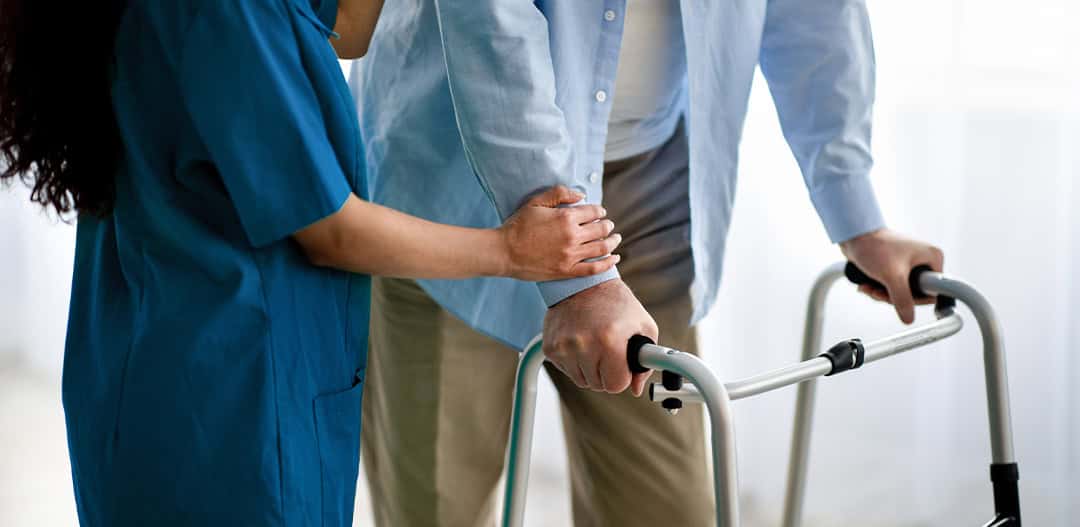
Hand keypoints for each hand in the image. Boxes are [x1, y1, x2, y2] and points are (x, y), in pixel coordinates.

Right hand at [498, 186, 621, 281]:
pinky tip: (615, 259)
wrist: (504, 252)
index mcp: (566, 217)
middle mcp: (572, 236)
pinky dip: (608, 263)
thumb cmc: (518, 225)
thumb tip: (581, 195)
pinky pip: (594, 268)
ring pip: (602, 248)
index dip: (599, 211)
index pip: (593, 212)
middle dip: (607, 225)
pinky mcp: (567, 271)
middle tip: (609, 225)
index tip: (600, 213)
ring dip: (612, 242)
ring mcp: (571, 255)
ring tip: (616, 239)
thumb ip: (559, 194)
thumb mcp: (536, 202)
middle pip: (601, 229)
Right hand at [542, 279, 658, 395]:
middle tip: (609, 351)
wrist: (583, 283)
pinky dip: (575, 362)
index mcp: (610, 341)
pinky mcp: (551, 347)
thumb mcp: (643, 326)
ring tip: (595, 344)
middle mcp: (584, 345)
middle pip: (598, 385)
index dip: (622, 376)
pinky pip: (566, 371)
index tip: (622, 363)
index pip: (616, 385)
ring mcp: (564, 347)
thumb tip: (636, 388)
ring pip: (581, 381)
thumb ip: (646, 361)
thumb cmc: (617, 303)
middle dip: (606, 372)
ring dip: (590, 368)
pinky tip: (581, 342)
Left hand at [840, 228, 944, 323]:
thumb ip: (902, 299)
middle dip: (894, 297)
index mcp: (933, 258)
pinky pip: (892, 286)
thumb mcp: (892, 276)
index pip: (935, 291)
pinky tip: (867, 285)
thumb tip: (909, 318)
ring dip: (883, 294)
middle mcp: (924, 260)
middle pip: (916, 293)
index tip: (900, 299)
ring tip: (869, 287)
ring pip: (902, 292)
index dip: (917, 299)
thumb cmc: (874, 246)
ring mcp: (910, 264)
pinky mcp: (897, 266)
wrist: (853, 235)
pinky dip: (879, 289)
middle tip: (879, 292)